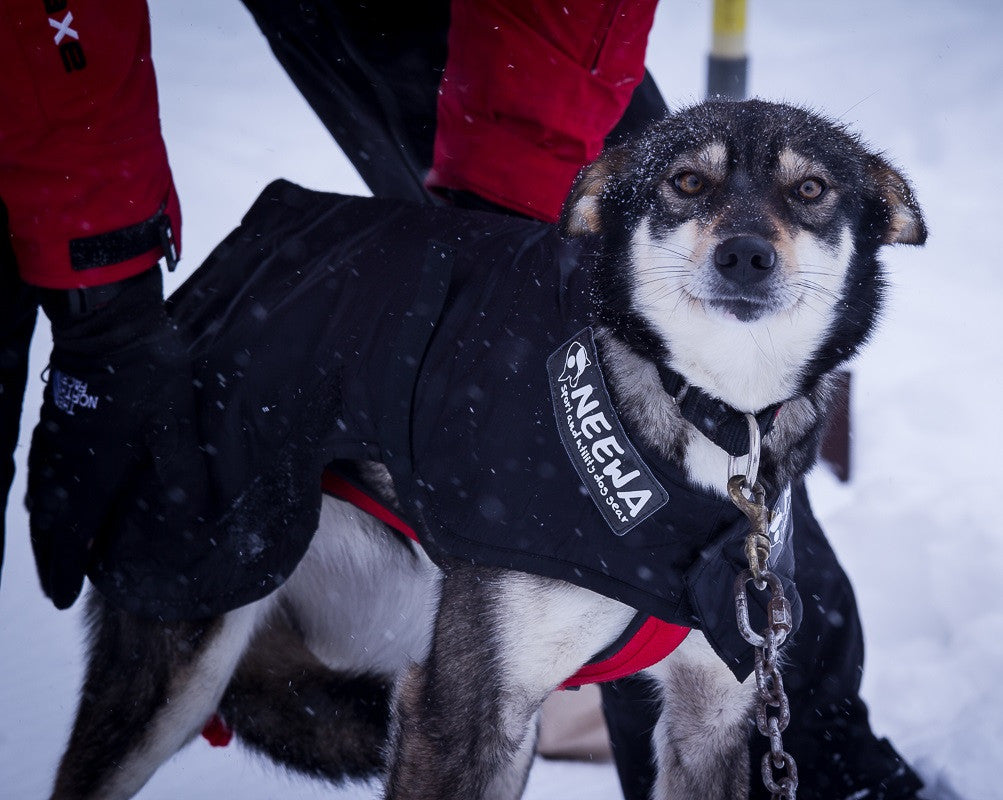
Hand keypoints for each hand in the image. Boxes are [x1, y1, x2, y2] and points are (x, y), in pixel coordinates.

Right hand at [27, 268, 205, 608]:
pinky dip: (45, 501)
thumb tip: (193, 519)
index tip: (63, 596)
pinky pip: (42, 476)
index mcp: (89, 476)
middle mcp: (62, 466)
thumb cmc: (146, 375)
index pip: (68, 538)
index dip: (64, 569)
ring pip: (41, 500)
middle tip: (57, 585)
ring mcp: (54, 442)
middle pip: (46, 525)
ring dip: (47, 531)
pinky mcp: (56, 420)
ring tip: (56, 551)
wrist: (108, 322)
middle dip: (51, 558)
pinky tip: (55, 499)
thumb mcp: (175, 428)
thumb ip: (183, 476)